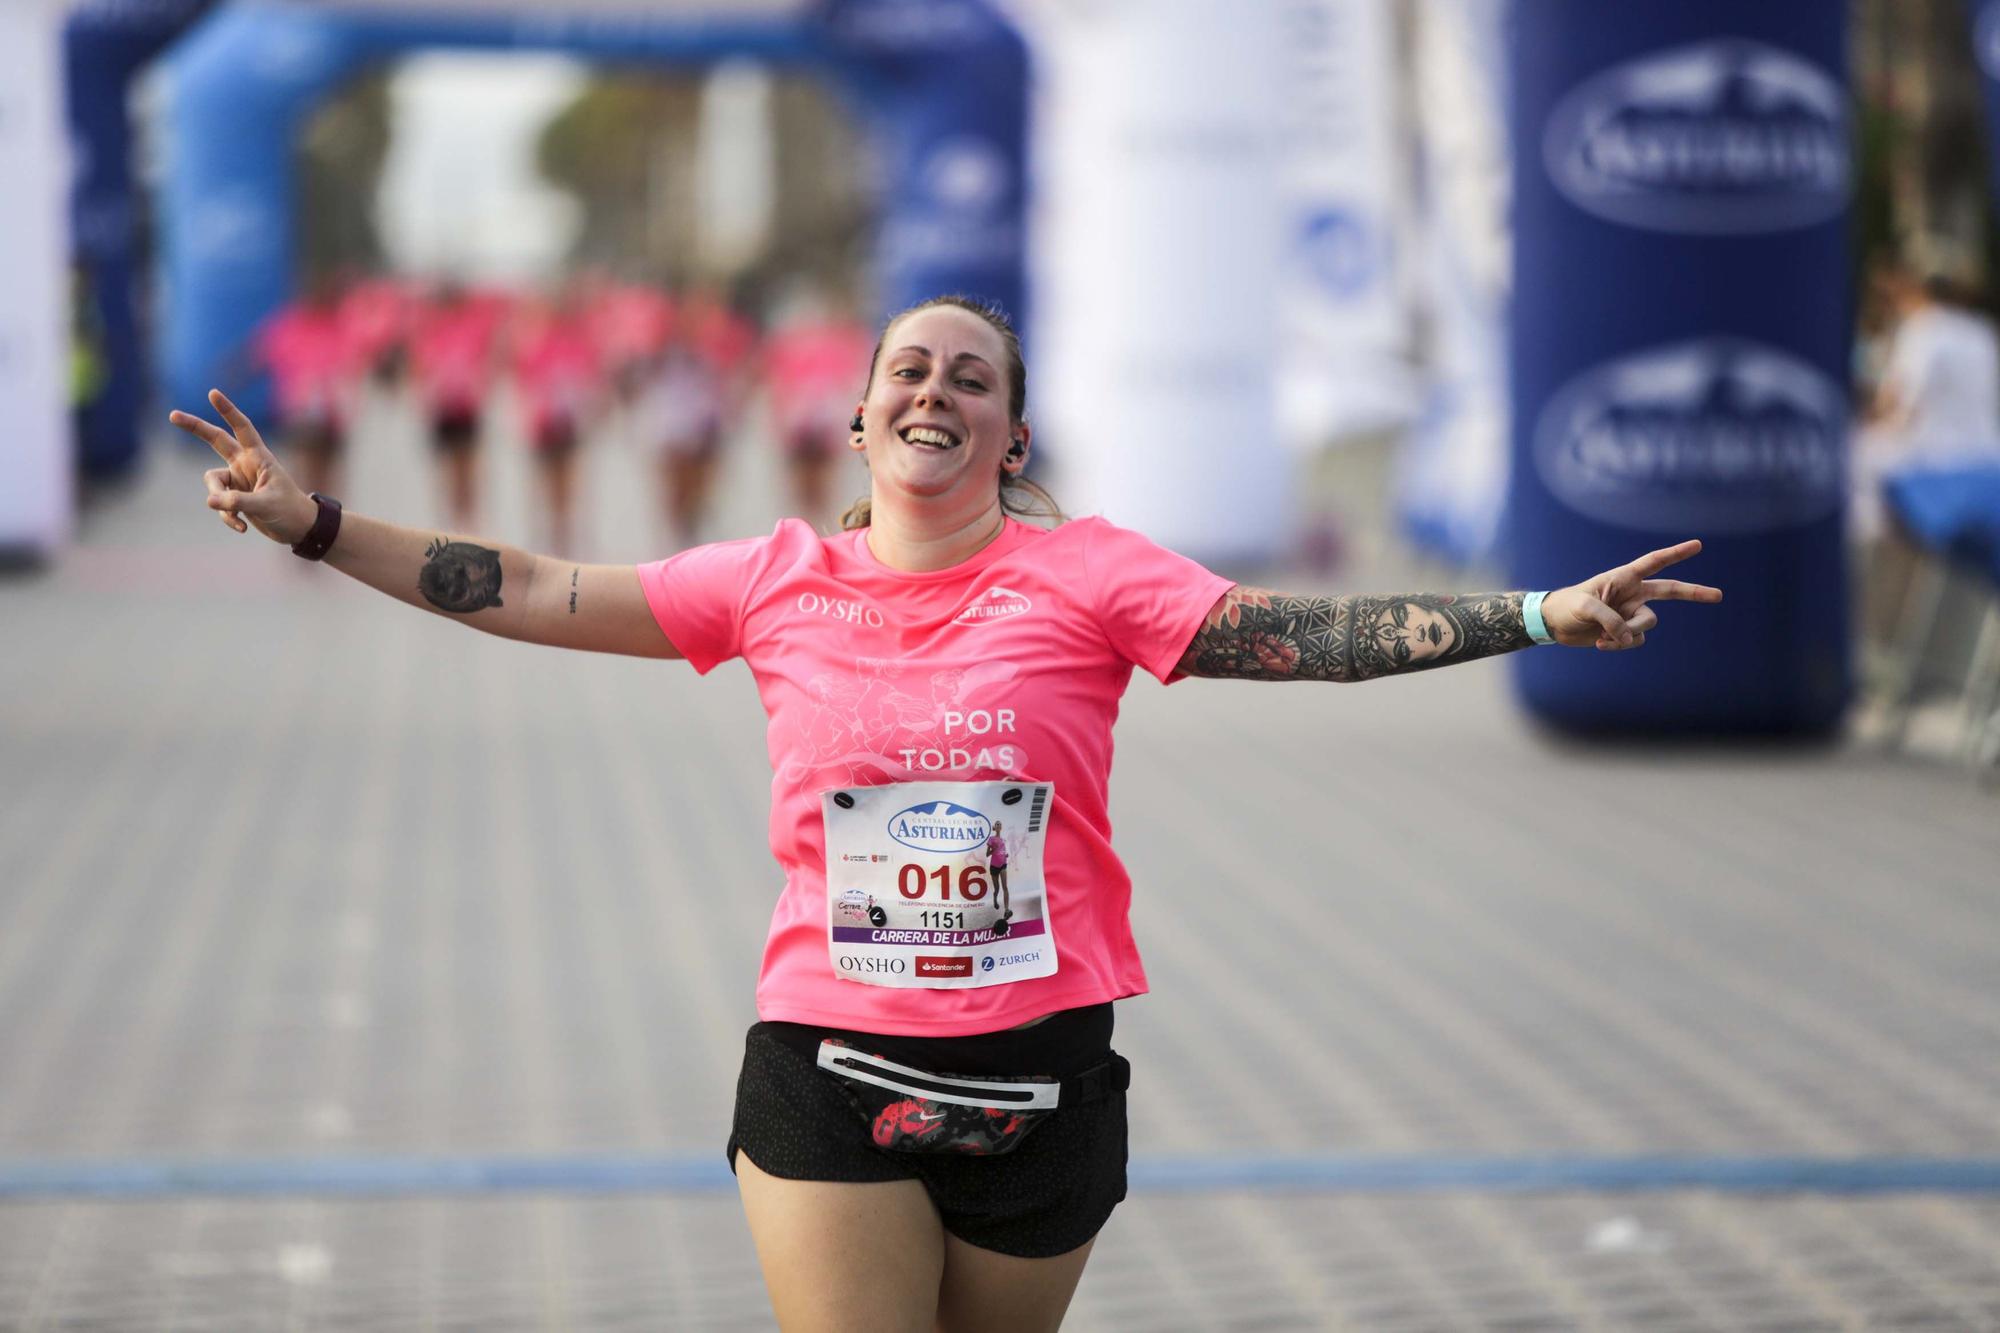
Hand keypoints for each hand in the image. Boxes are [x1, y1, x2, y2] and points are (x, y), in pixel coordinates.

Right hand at [170, 389, 315, 544]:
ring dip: (220, 502)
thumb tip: (210, 501)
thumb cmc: (291, 511)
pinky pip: (219, 504)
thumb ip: (238, 502)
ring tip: (238, 518)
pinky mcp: (234, 496)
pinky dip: (227, 517)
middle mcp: (245, 464)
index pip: (242, 428)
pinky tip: (242, 528)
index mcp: (259, 457)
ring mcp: (238, 479)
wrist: (299, 529)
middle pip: (215, 439)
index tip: (212, 393)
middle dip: (195, 427)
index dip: (228, 410)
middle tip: (172, 415)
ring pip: (213, 483)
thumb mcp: (266, 505)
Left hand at [1540, 539, 1722, 650]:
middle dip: (1694, 593)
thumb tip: (1630, 636)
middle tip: (1719, 596)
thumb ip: (1611, 619)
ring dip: (1628, 634)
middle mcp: (1632, 593)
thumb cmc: (1566, 606)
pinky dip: (1621, 644)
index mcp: (1623, 577)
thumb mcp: (1585, 607)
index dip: (1676, 553)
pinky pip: (1635, 640)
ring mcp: (1630, 612)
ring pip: (1647, 625)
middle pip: (1671, 591)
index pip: (1654, 562)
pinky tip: (1601, 644)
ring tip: (1603, 636)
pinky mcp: (1625, 630)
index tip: (1698, 545)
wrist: (1554, 624)